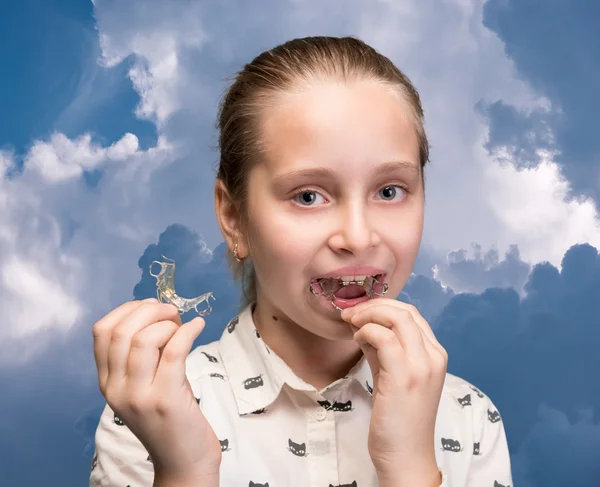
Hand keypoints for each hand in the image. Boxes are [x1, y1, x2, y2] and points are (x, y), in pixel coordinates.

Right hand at [92, 298, 221, 480]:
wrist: (182, 461)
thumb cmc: (170, 417)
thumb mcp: (146, 383)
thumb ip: (144, 354)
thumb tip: (159, 312)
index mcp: (107, 382)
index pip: (101, 331)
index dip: (127, 310)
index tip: (150, 307)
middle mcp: (115, 389)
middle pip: (122, 331)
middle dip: (149, 311)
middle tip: (171, 313)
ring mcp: (138, 395)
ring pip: (144, 339)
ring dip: (167, 322)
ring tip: (183, 325)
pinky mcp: (165, 399)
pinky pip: (174, 351)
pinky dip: (188, 331)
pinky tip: (199, 325)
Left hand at [340, 298, 446, 483]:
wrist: (406, 456)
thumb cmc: (398, 419)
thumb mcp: (392, 375)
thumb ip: (383, 349)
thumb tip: (364, 326)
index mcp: (435, 354)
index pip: (411, 314)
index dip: (382, 306)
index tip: (359, 312)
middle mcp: (434, 356)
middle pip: (404, 311)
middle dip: (372, 306)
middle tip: (349, 314)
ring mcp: (422, 365)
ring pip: (396, 318)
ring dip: (367, 315)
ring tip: (350, 324)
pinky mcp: (404, 376)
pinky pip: (383, 337)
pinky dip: (365, 331)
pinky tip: (356, 340)